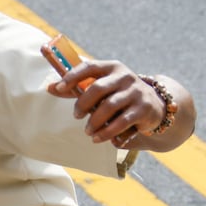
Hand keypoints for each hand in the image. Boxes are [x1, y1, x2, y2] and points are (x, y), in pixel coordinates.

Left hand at [46, 61, 170, 145]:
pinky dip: (107, 132)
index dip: (72, 76)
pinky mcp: (143, 109)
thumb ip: (78, 87)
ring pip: (109, 107)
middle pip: (97, 88)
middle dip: (83, 104)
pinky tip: (98, 138)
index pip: (89, 67)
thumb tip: (50, 87)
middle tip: (76, 116)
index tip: (58, 88)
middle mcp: (125, 76)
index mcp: (111, 67)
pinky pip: (121, 122)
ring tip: (87, 131)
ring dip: (94, 122)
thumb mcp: (103, 87)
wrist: (155, 105)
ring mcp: (135, 92)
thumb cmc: (120, 94)